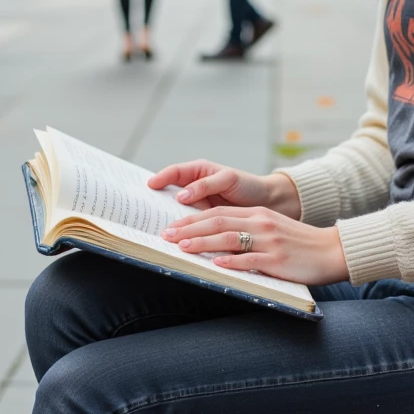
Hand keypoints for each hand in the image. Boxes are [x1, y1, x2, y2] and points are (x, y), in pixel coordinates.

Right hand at [148, 160, 301, 217]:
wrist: (269, 203)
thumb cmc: (249, 185)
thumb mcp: (228, 179)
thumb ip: (204, 185)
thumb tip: (180, 196)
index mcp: (199, 173)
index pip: (174, 173)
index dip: (160, 178)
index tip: (150, 186)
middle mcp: (196, 189)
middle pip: (171, 194)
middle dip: (158, 202)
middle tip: (144, 212)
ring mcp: (200, 206)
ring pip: (179, 212)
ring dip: (170, 220)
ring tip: (158, 230)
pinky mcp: (207, 223)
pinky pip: (191, 226)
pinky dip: (184, 232)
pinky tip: (178, 240)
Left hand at [162, 207, 347, 285]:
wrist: (332, 251)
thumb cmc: (300, 244)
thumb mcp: (272, 229)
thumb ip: (248, 231)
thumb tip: (217, 243)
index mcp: (257, 214)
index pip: (218, 212)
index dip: (192, 220)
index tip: (171, 227)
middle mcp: (261, 223)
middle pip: (218, 221)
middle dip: (189, 229)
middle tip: (166, 236)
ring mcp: (269, 241)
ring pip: (229, 237)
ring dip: (202, 242)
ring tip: (181, 247)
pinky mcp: (278, 259)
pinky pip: (251, 259)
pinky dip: (232, 261)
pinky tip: (216, 264)